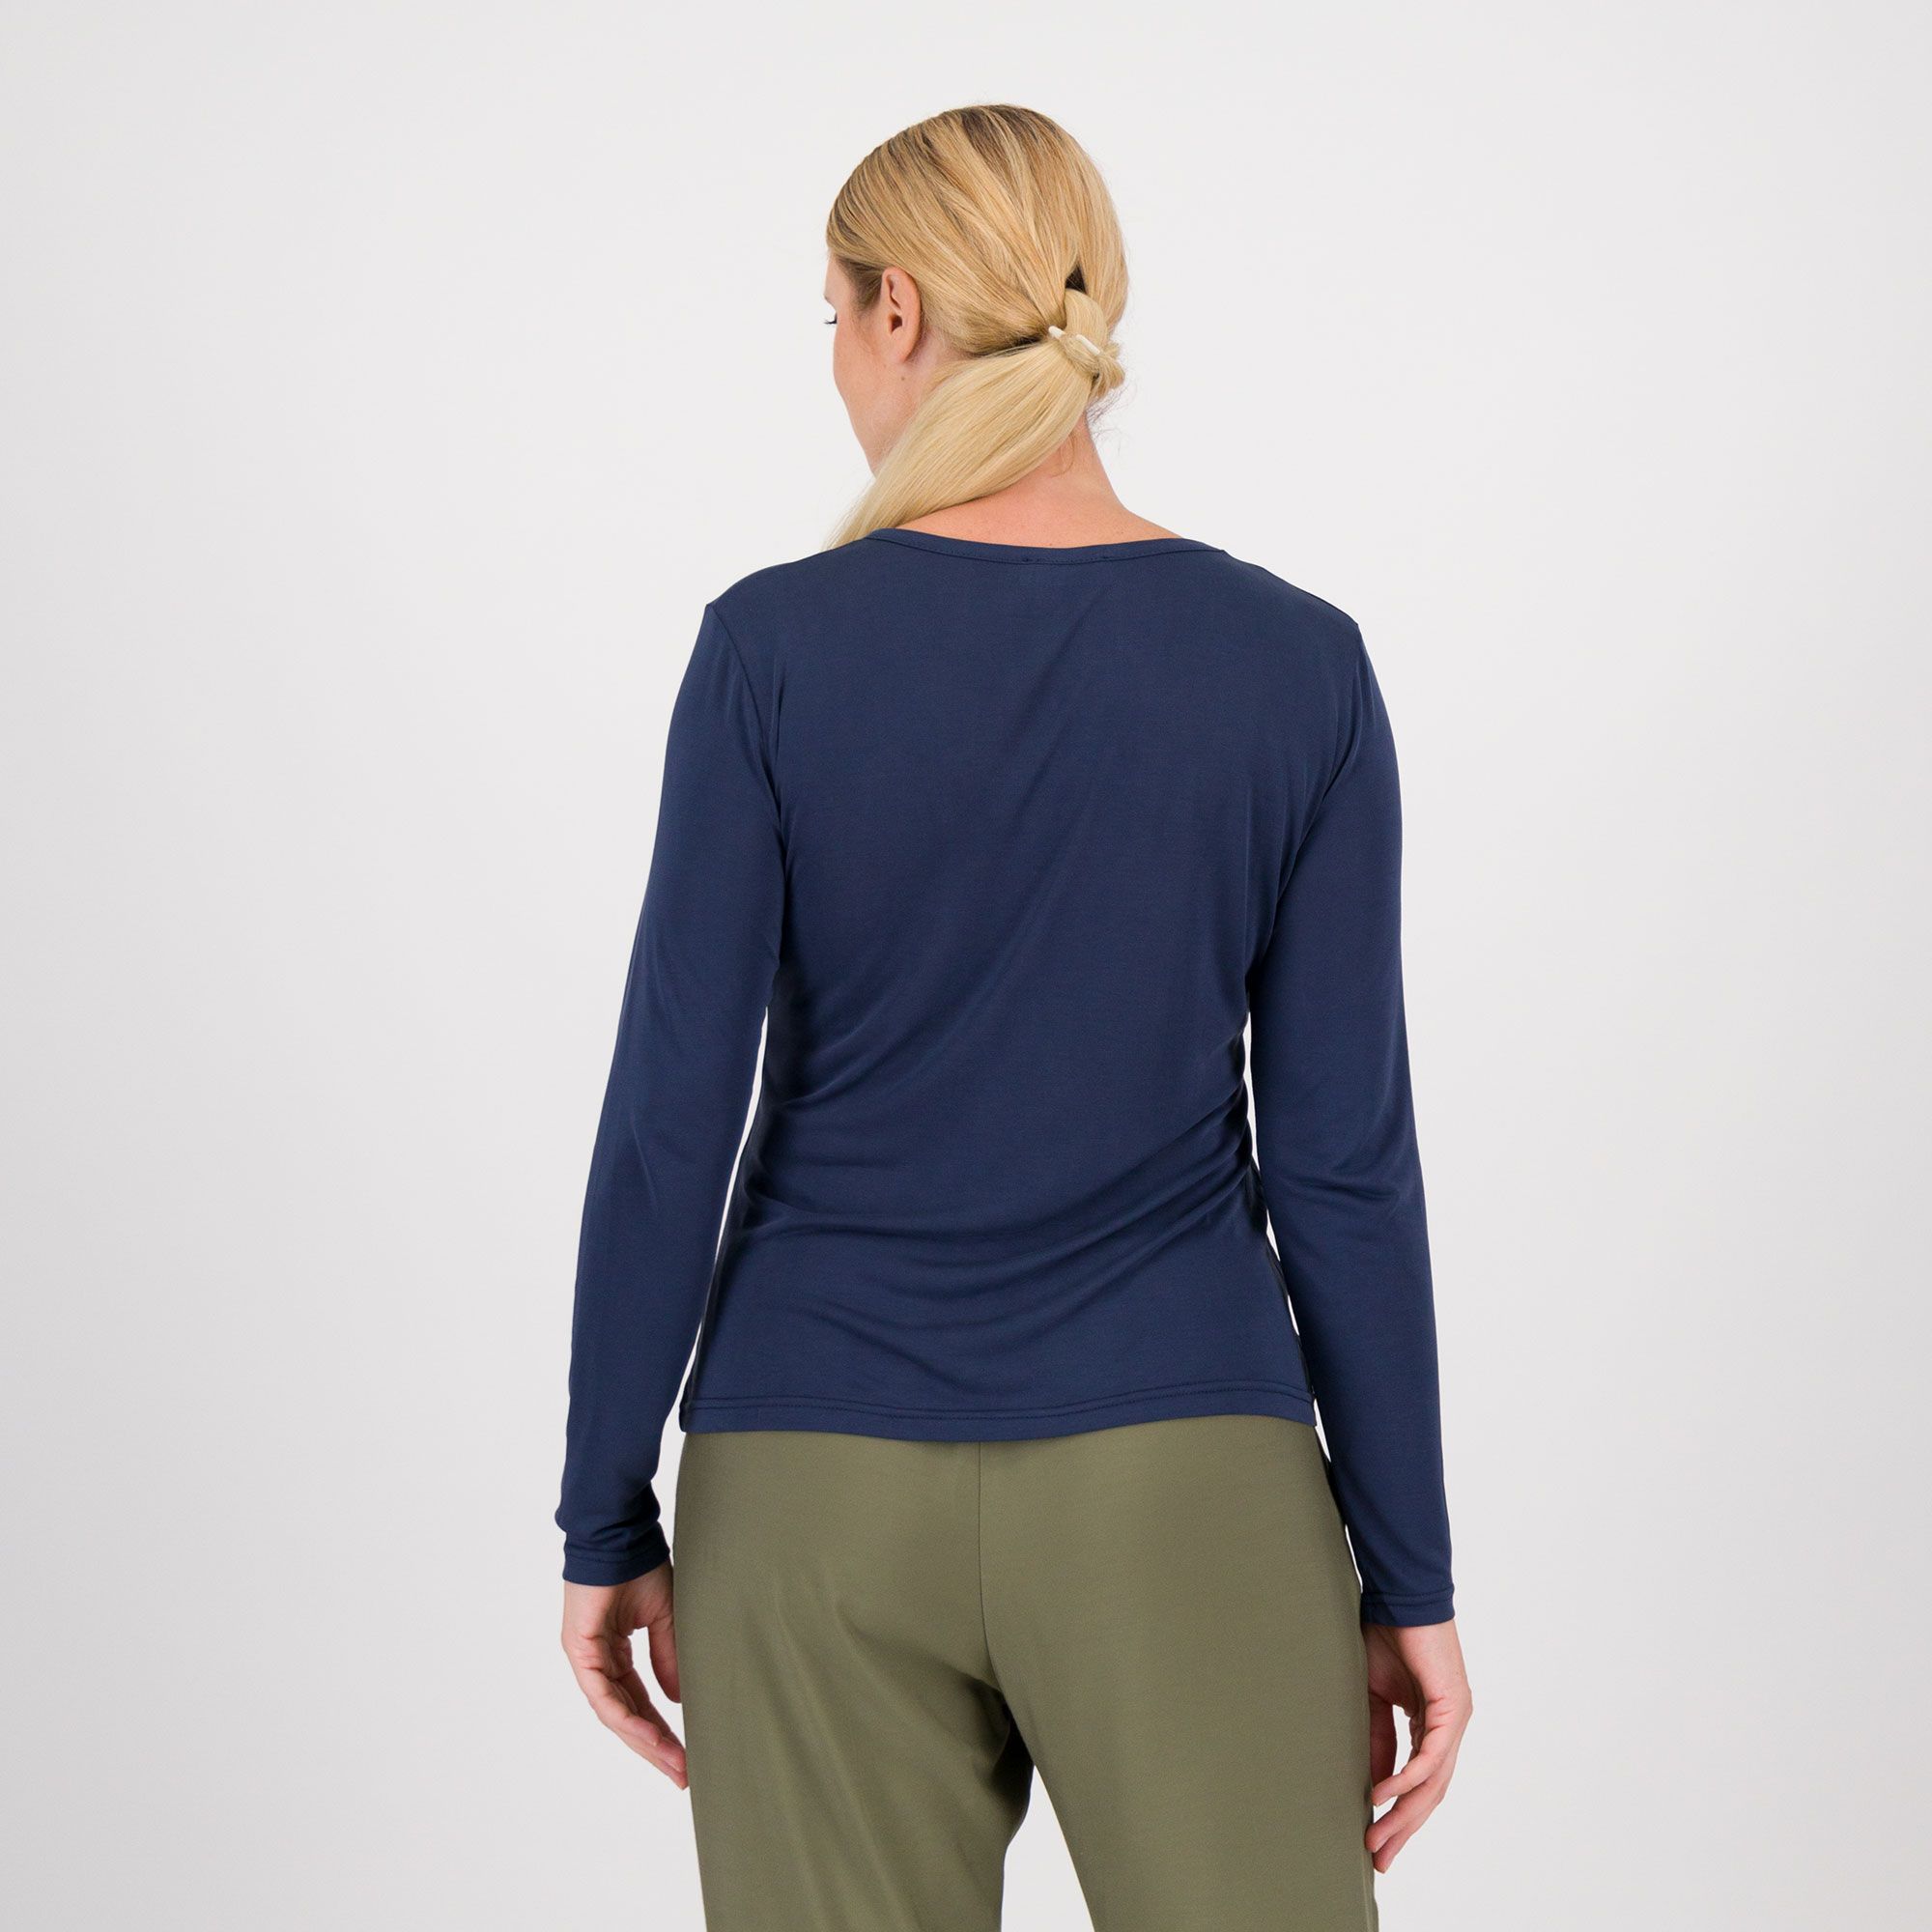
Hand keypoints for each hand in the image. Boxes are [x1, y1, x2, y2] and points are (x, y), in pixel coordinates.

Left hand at [562, 1564, 686, 1786]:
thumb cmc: (640, 1565)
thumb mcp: (664, 1618)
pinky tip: (652, 1736)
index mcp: (614, 1652)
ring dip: (645, 1741)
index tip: (686, 1756)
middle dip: (655, 1748)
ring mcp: (586, 1658)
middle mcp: (597, 1661)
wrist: (621, 1533)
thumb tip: (678, 1701)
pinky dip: (628, 1718)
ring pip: (614, 1714)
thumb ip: (668, 1658)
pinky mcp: (580, 1651)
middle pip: (626, 1717)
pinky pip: (604, 1696)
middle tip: (682, 1775)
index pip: (638, 1702)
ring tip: (674, 1763)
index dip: (661, 1730)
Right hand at [1363, 1618, 1470, 1870]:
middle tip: (1380, 1857)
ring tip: (1378, 1835)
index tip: (1375, 1839)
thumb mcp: (1374, 1696)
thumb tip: (1374, 1782)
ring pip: (1434, 1782)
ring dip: (1404, 1813)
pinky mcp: (1452, 1707)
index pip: (1420, 1782)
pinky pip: (1431, 1755)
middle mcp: (1450, 1728)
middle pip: (1430, 1793)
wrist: (1400, 1596)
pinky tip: (1385, 1794)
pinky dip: (1407, 1777)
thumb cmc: (1386, 1635)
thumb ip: (1378, 1737)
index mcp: (1433, 1724)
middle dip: (1403, 1827)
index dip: (1398, 1813)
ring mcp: (1455, 1719)